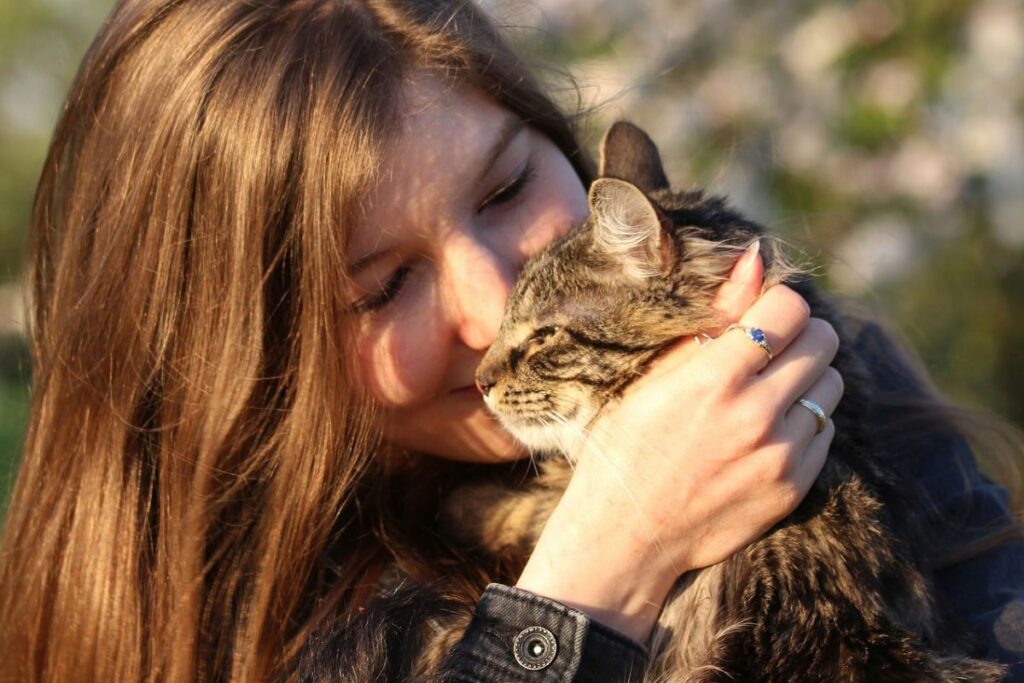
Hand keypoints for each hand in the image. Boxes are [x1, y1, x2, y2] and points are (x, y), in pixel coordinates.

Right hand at [516, 242, 843, 641]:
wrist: (627, 534)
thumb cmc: (628, 444)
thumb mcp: (657, 374)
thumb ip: (715, 315)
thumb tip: (757, 257)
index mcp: (714, 377)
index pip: (790, 308)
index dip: (778, 305)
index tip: (762, 317)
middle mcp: (755, 414)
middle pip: (823, 342)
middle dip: (800, 336)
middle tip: (770, 351)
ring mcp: (780, 455)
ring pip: (832, 386)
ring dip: (806, 380)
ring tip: (767, 394)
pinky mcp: (794, 487)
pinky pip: (826, 432)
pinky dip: (804, 424)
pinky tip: (766, 433)